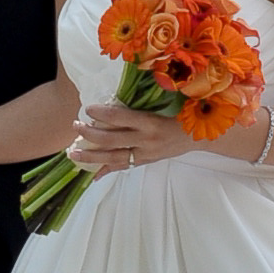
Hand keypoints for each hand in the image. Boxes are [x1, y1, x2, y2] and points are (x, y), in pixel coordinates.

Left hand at [67, 100, 198, 175]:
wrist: (200, 136)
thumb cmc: (183, 114)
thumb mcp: (167, 103)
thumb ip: (143, 102)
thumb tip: (117, 98)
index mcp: (151, 123)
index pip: (120, 118)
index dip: (101, 114)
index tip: (88, 108)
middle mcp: (146, 141)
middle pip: (111, 140)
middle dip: (90, 134)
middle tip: (75, 125)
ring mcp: (145, 154)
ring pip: (113, 157)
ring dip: (91, 156)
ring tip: (73, 152)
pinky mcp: (145, 162)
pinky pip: (123, 167)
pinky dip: (107, 171)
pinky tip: (93, 175)